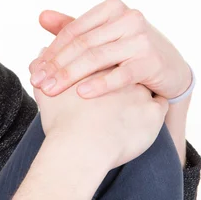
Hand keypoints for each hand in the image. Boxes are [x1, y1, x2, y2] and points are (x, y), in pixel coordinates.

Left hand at [30, 0, 191, 99]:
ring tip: (51, 91)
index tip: (35, 69)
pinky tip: (80, 94)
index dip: (52, 50)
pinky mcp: (152, 61)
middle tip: (37, 82)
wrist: (171, 68)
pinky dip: (99, 84)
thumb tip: (41, 16)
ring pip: (96, 58)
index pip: (73, 30)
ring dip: (70, 76)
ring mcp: (142, 39)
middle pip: (82, 44)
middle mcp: (128, 18)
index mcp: (112, 8)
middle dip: (56, 65)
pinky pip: (120, 75)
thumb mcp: (103, 35)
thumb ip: (73, 26)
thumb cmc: (130, 49)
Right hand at [34, 67, 169, 169]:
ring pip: (144, 84)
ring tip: (128, 103)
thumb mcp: (46, 92)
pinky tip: (144, 117)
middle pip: (125, 65)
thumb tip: (42, 53)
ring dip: (139, 89)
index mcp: (98, 64)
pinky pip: (159, 106)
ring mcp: (140, 91)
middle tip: (112, 89)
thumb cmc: (61, 121)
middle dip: (120, 73)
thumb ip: (45, 68)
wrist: (82, 147)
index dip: (99, 65)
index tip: (94, 75)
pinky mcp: (153, 113)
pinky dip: (152, 110)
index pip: (104, 55)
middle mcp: (121, 71)